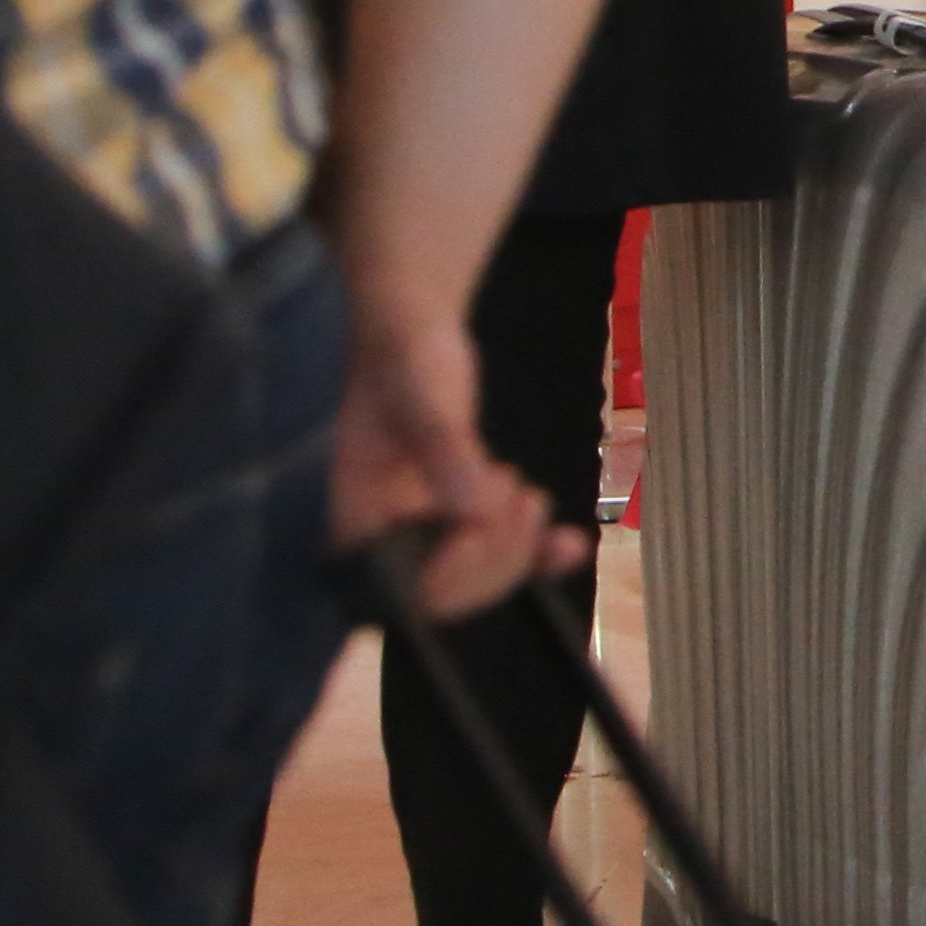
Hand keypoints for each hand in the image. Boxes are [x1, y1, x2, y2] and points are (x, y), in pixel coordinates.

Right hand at [331, 289, 575, 622]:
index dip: (448, 574)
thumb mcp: (428, 403)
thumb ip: (448, 456)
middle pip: (446, 592)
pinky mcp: (461, 514)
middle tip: (524, 502)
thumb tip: (477, 514)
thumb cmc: (407, 360)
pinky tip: (570, 545)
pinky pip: (498, 548)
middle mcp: (386, 537)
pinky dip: (539, 553)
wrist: (417, 333)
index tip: (481, 527)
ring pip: (478, 575)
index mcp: (355, 522)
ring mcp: (426, 529)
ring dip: (518, 553)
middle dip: (494, 559)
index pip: (399, 586)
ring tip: (530, 499)